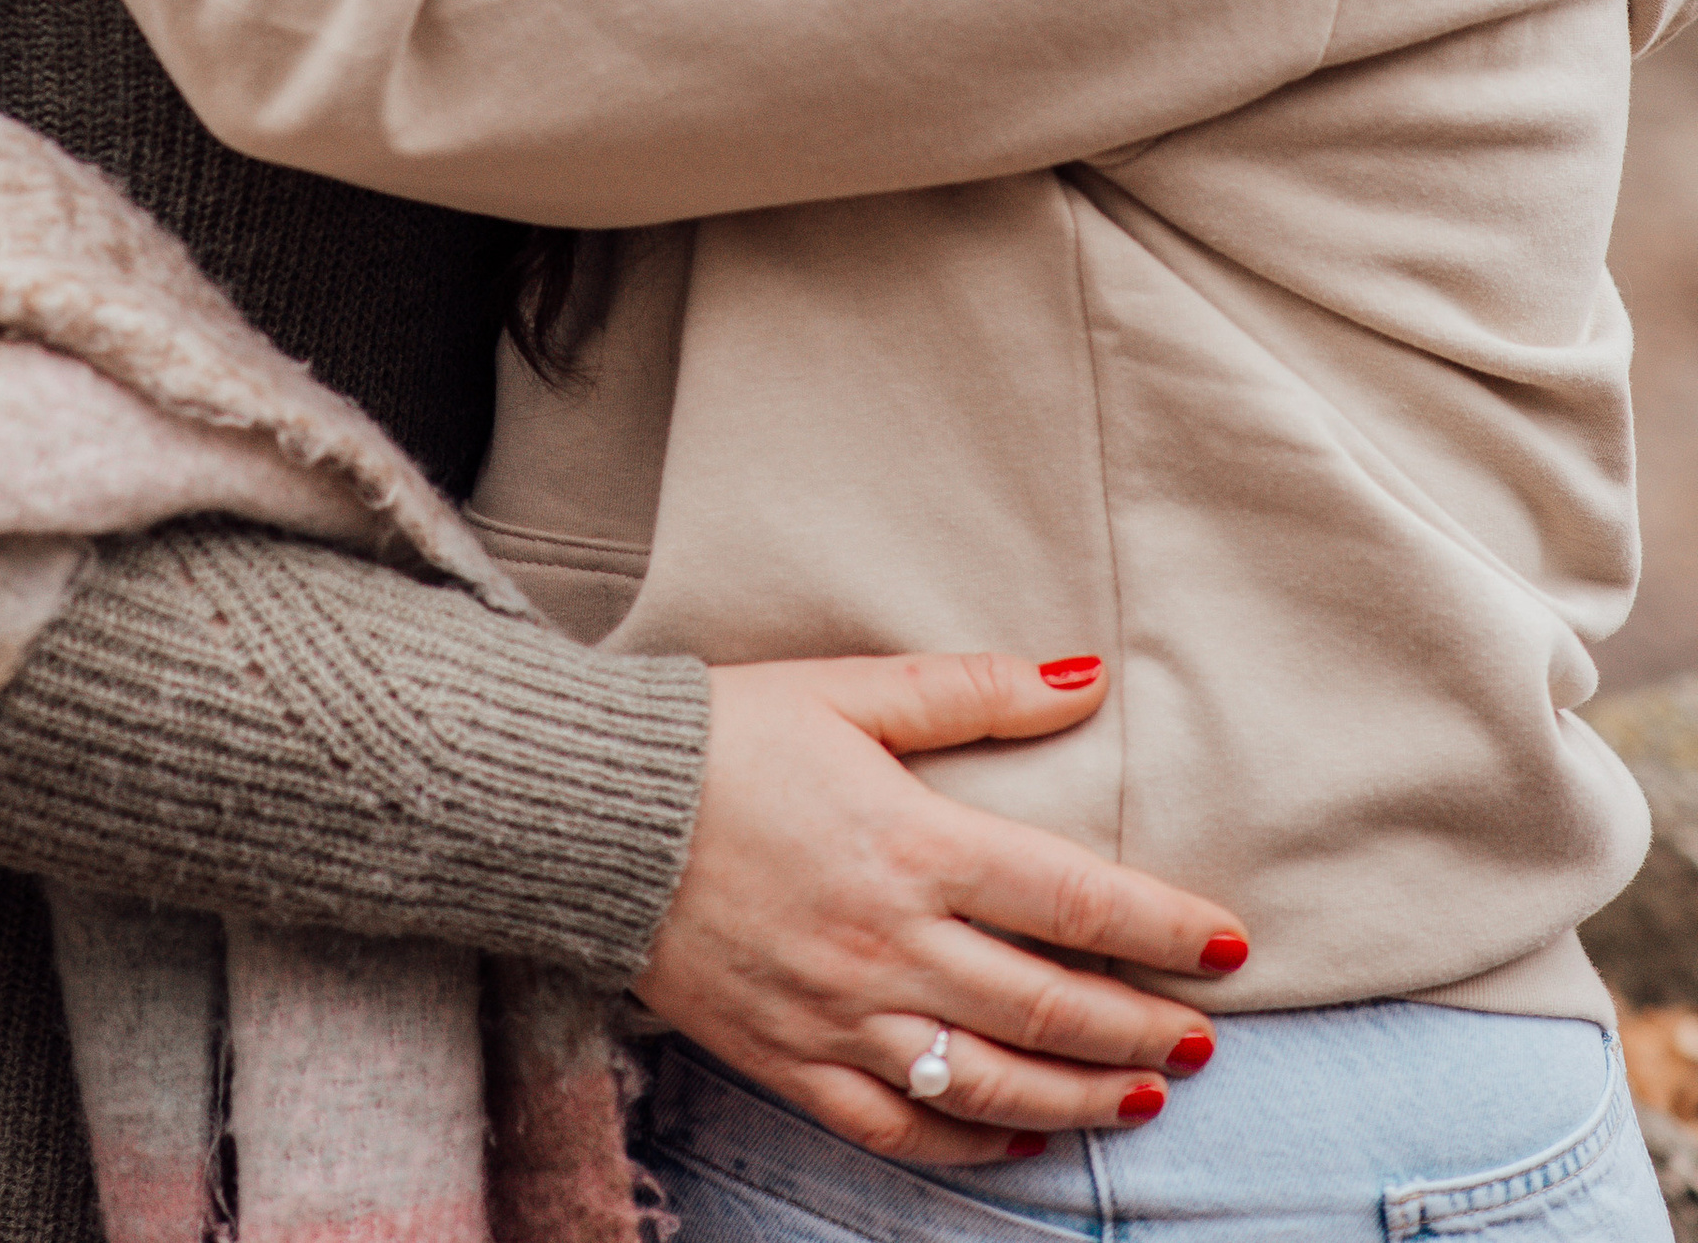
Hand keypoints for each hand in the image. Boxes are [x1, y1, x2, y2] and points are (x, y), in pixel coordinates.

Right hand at [635, 652, 1243, 1170]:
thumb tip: (1084, 675)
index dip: (1162, 927)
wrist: (587, 813)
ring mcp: (839, 1015)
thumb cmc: (721, 737)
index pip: (1073, 899)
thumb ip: (969, 690)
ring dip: (1079, 1097)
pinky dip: (969, 1140)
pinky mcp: (788, 1060)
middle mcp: (888, 943)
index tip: (1229, 945)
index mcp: (912, 844)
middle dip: (1140, 1028)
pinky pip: (897, 1127)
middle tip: (1202, 1040)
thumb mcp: (845, 690)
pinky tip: (1016, 1134)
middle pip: (1047, 1006)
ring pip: (989, 1081)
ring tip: (1141, 1098)